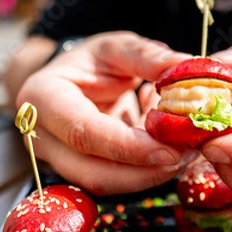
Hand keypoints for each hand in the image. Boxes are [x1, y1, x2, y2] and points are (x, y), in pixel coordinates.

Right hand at [16, 32, 192, 194]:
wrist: (74, 79)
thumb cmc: (92, 61)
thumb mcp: (116, 47)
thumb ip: (147, 56)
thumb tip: (188, 68)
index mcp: (43, 97)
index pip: (84, 132)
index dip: (129, 147)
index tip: (171, 150)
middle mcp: (43, 136)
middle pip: (93, 172)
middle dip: (145, 172)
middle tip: (187, 155)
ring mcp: (59, 160)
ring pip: (105, 184)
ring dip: (150, 175)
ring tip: (185, 152)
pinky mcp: (80, 172)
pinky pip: (115, 180)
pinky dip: (146, 170)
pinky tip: (169, 150)